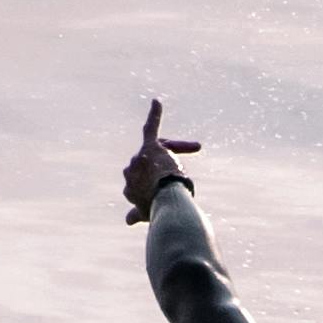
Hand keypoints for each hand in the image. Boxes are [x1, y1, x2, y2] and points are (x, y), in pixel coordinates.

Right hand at [122, 93, 199, 222]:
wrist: (162, 199)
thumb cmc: (156, 208)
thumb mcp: (146, 211)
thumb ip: (137, 213)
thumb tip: (127, 220)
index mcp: (129, 186)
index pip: (141, 182)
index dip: (154, 186)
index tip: (165, 191)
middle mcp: (129, 170)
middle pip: (151, 166)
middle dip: (168, 169)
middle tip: (184, 173)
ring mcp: (139, 158)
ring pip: (160, 151)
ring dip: (178, 150)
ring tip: (196, 148)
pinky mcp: (150, 147)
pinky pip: (151, 127)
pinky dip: (154, 114)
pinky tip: (157, 102)